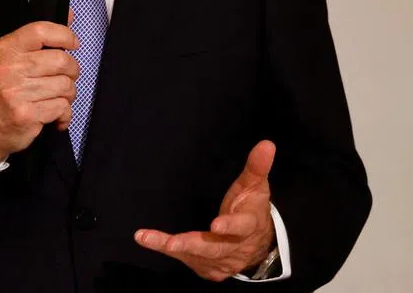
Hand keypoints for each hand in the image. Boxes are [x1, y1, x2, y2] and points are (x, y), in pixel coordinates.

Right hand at [0, 21, 79, 165]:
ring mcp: (17, 92)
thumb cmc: (0, 89)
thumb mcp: (11, 58)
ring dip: (67, 94)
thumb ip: (40, 39)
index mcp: (6, 49)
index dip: (64, 35)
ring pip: (65, 86)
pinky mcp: (26, 114)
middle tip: (65, 77)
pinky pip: (62, 107)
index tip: (72, 44)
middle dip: (71, 71)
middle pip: (61, 61)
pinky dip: (63, 113)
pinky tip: (53, 115)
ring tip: (56, 98)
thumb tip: (70, 15)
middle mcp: (9, 68)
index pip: (41, 31)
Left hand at [134, 140, 276, 281]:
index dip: (229, 226)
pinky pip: (187, 260)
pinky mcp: (208, 269)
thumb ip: (257, 167)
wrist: (259, 244)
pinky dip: (168, 251)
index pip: (241, 226)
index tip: (216, 224)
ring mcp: (221, 261)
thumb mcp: (255, 186)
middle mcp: (234, 248)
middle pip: (213, 248)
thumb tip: (267, 144)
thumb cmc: (252, 207)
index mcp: (248, 226)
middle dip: (190, 244)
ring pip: (195, 256)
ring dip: (170, 247)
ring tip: (145, 238)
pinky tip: (149, 241)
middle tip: (170, 243)